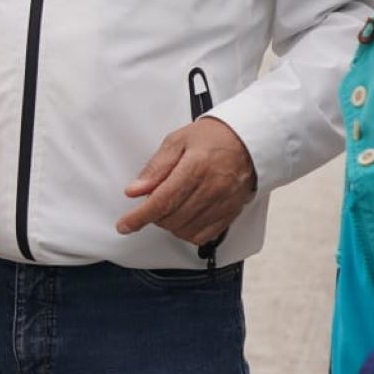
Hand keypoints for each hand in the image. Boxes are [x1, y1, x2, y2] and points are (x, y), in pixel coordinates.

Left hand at [116, 117, 256, 245]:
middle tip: (154, 199)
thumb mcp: (177, 141)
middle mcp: (211, 189)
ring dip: (169, 224)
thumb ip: (155, 168)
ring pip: (185, 230)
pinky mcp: (230, 214)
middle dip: (154, 215)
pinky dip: (187, 232)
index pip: (162, 201)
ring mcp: (222, 204)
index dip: (139, 217)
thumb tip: (135, 190)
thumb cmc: (213, 138)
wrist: (248, 142)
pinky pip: (203, 236)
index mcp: (196, 167)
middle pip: (171, 218)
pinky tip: (185, 216)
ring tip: (171, 205)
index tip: (124, 225)